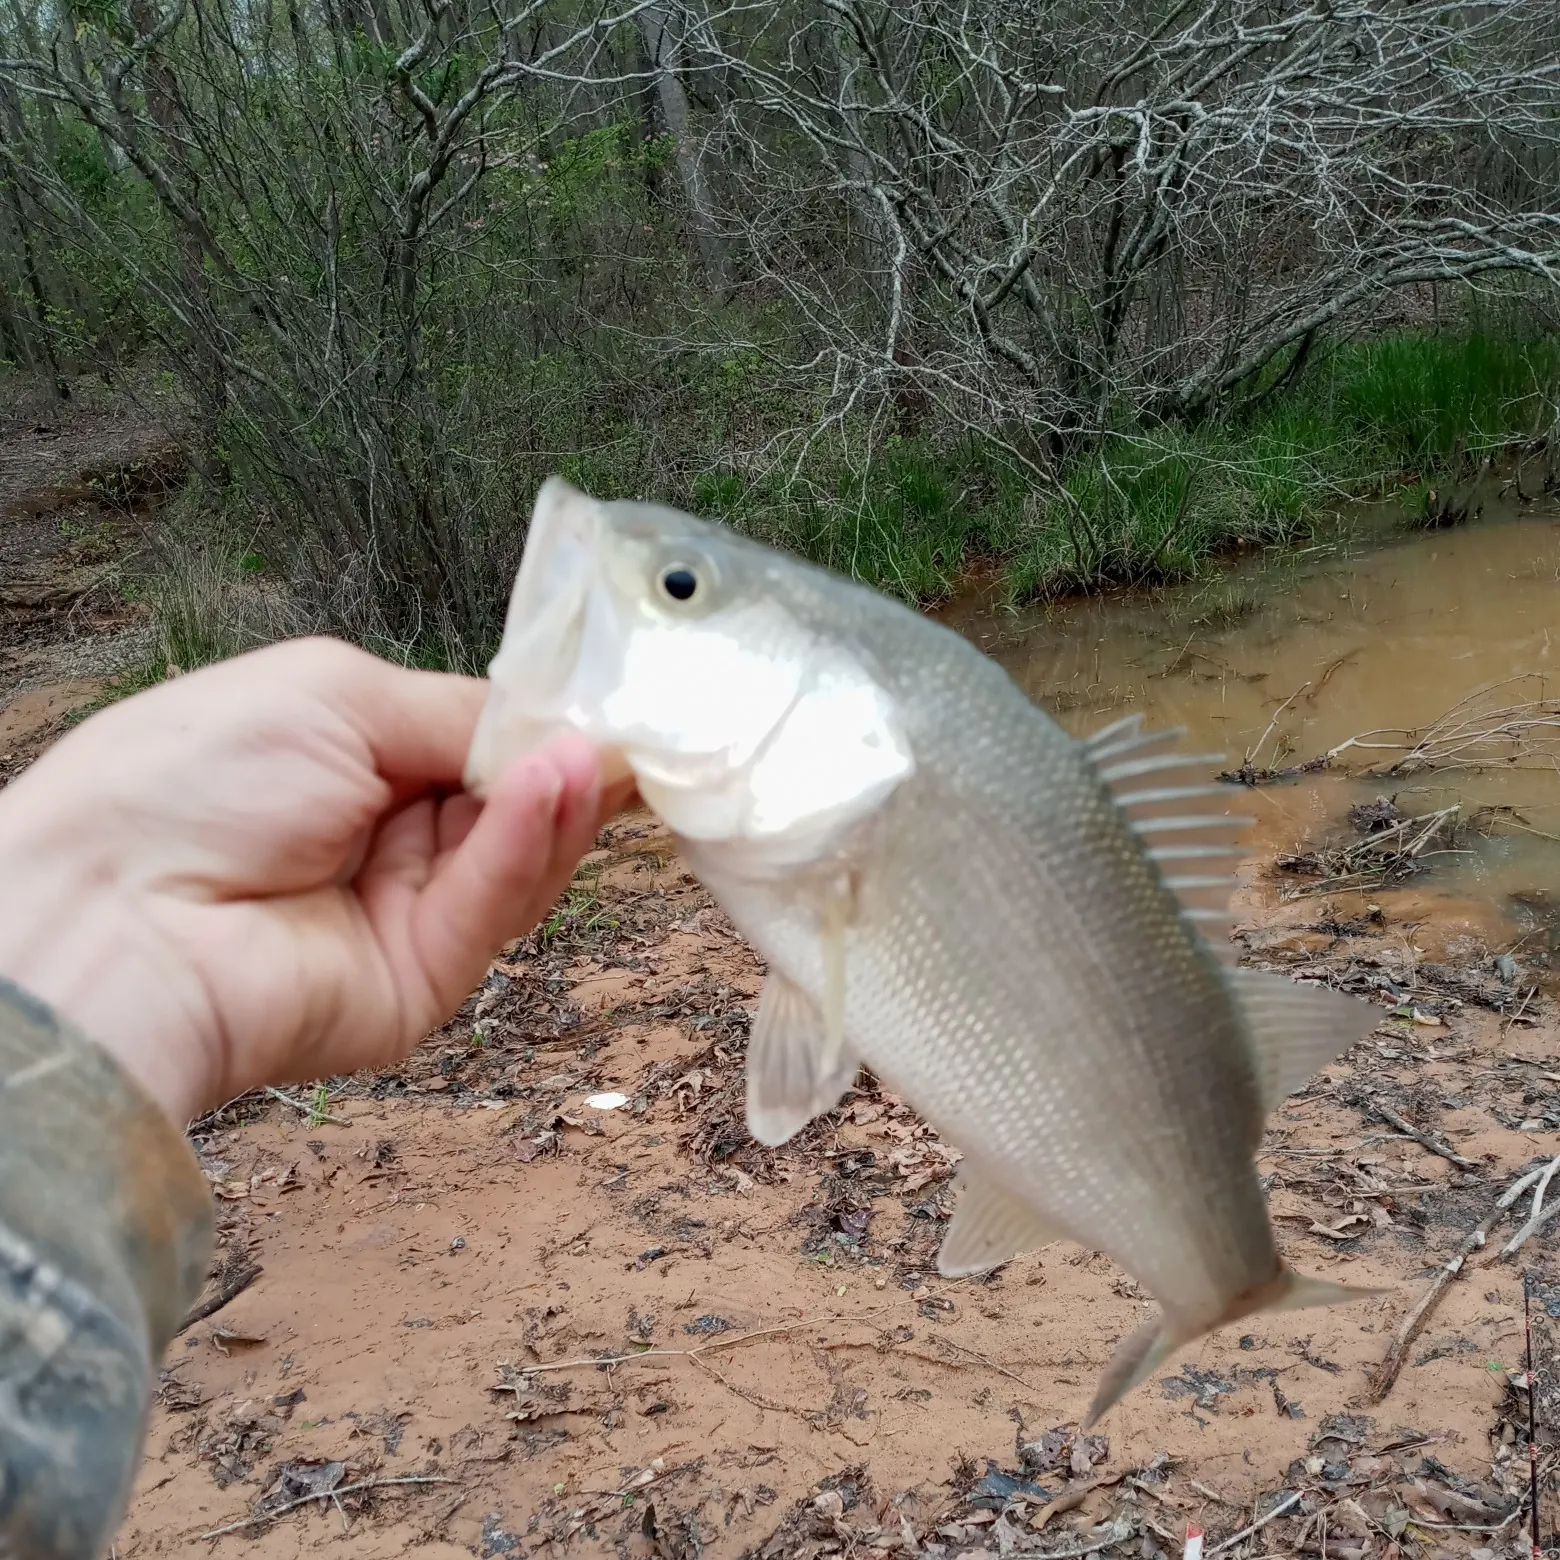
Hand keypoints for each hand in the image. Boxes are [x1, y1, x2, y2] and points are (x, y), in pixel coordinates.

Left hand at [0, 637, 629, 1122]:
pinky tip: (550, 792)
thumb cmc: (186, 782)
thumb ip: (458, 713)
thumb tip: (559, 732)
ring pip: (517, 860)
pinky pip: (489, 909)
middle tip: (631, 736)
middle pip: (513, 805)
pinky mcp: (421, 982)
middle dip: (568, 766)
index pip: (477, 744)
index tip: (610, 707)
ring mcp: (404, 915)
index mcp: (353, 762)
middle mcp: (384, 840)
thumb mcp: (335, 695)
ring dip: (556, 804)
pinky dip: (525, 849)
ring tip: (586, 758)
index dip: (543, 727)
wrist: (110, 917)